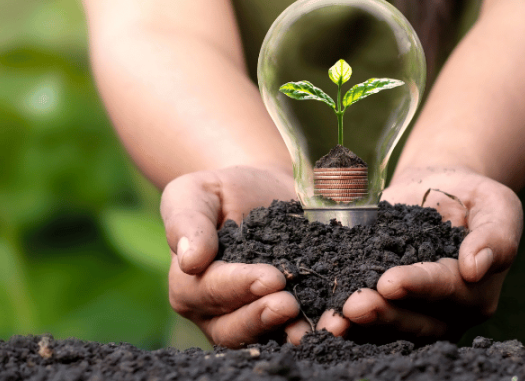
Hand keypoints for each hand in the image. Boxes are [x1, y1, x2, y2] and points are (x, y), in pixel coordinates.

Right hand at [161, 166, 310, 346]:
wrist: (264, 189)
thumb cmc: (222, 191)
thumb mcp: (194, 193)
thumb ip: (186, 222)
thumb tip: (189, 260)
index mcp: (191, 286)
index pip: (211, 292)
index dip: (239, 286)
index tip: (270, 277)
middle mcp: (220, 312)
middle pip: (234, 327)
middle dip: (262, 317)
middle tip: (289, 304)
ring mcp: (255, 317)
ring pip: (268, 336)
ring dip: (292, 332)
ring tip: (316, 324)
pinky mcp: (290, 314)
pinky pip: (300, 326)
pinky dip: (319, 324)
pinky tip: (338, 318)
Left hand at [316, 166, 522, 340]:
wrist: (438, 188)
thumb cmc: (472, 195)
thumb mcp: (496, 205)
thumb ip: (495, 236)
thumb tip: (476, 267)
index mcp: (477, 291)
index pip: (447, 291)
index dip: (419, 286)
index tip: (390, 281)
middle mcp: (447, 313)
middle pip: (417, 321)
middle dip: (384, 313)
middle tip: (354, 305)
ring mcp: (415, 315)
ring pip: (389, 329)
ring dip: (360, 327)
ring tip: (333, 320)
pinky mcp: (387, 308)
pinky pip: (367, 323)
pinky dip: (345, 322)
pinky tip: (322, 318)